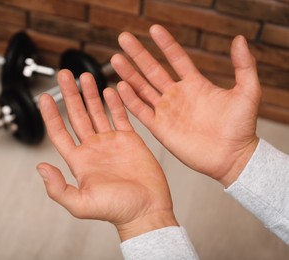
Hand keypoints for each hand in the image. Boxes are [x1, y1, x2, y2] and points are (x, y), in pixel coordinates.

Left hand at [37, 70, 177, 240]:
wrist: (146, 210)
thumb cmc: (116, 211)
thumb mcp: (82, 204)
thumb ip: (58, 188)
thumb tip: (40, 167)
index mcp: (79, 160)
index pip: (59, 132)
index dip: (50, 114)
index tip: (44, 96)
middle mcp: (93, 148)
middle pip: (77, 115)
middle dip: (70, 94)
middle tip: (65, 74)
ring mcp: (111, 143)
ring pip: (97, 112)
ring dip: (90, 94)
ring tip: (85, 76)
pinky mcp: (129, 140)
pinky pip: (120, 116)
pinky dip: (116, 102)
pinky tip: (110, 89)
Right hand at [111, 25, 261, 186]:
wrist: (232, 157)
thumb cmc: (242, 127)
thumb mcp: (248, 92)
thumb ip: (244, 65)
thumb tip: (239, 39)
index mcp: (195, 84)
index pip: (176, 59)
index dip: (166, 44)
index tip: (153, 28)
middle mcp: (177, 95)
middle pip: (153, 70)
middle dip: (138, 54)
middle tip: (124, 38)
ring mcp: (167, 111)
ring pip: (143, 88)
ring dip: (129, 74)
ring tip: (116, 58)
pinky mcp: (160, 128)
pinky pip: (141, 111)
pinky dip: (130, 100)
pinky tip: (120, 86)